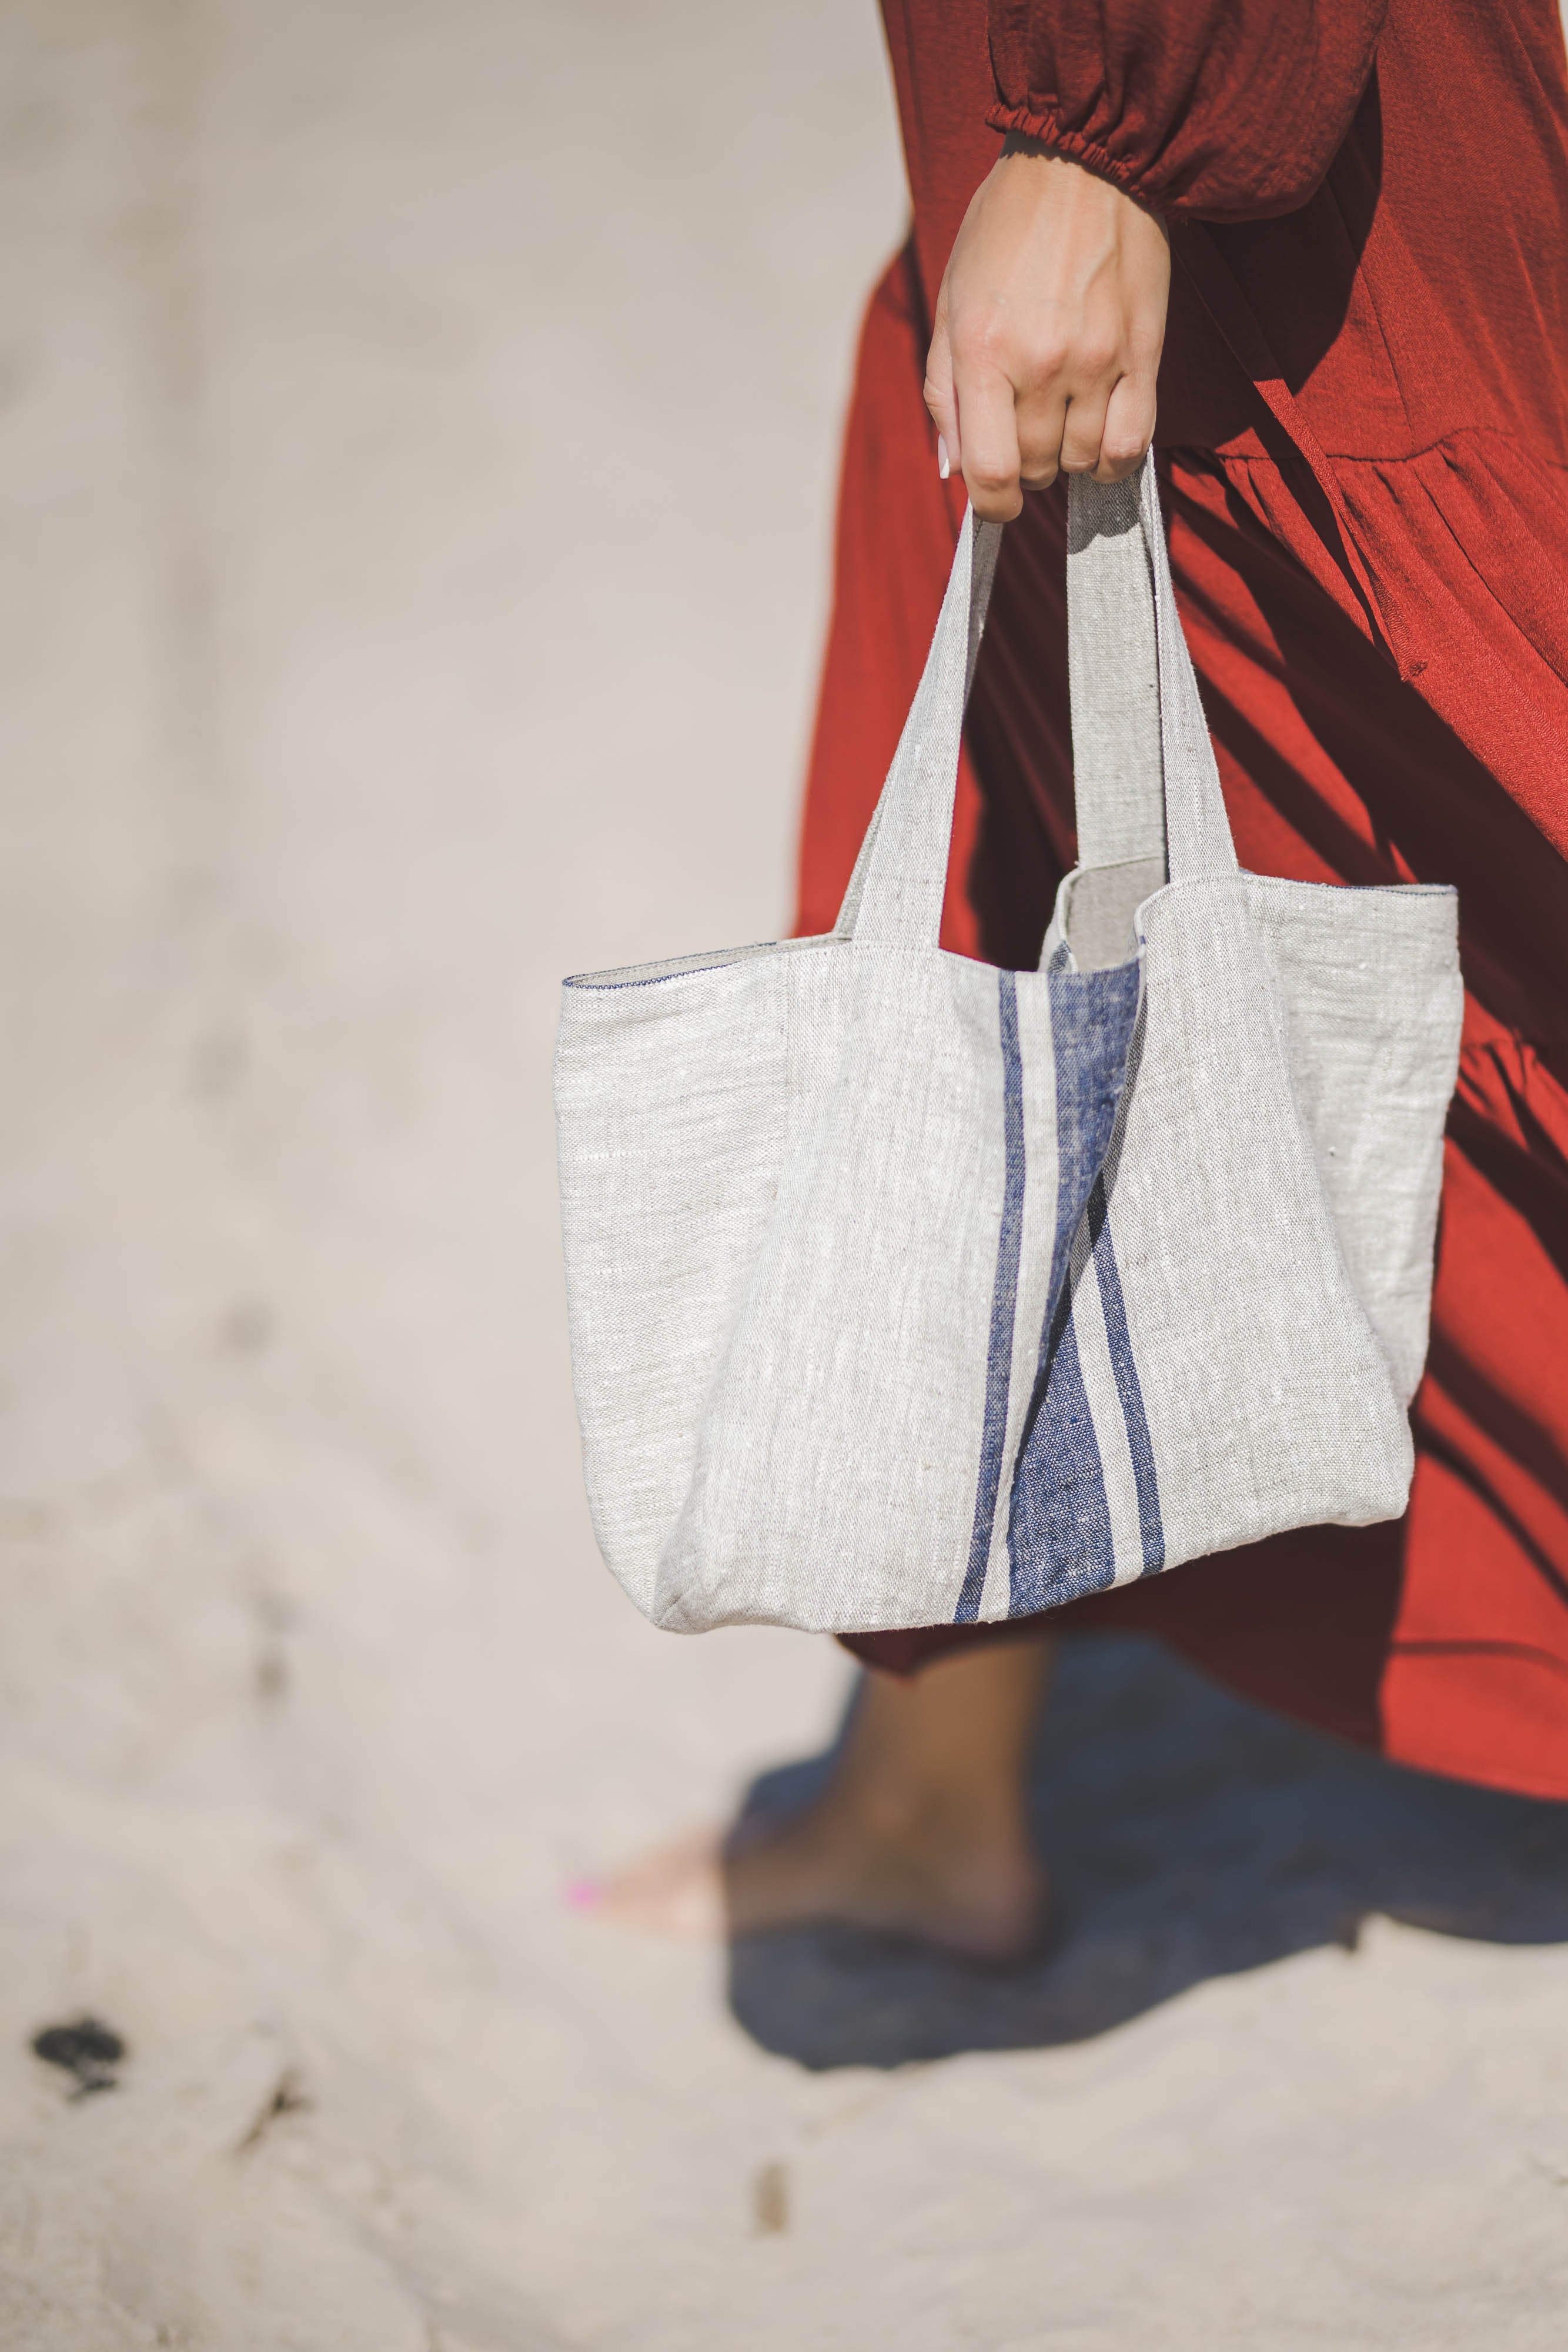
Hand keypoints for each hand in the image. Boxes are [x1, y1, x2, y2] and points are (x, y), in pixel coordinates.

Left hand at [925, 140, 1170, 520]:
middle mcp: (1040, 363)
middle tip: (1024, 433)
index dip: (990, 505)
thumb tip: (954, 468)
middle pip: (1036, 470)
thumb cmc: (1006, 228)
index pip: (988, 473)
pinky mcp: (1142, 352)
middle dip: (1025, 468)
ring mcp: (1096, 361)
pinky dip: (1115, 458)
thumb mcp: (951, 300)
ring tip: (1062, 420)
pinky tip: (1101, 440)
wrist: (1085, 160)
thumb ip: (944, 390)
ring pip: (1084, 461)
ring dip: (1069, 458)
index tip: (993, 500)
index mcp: (982, 351)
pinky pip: (1134, 442)